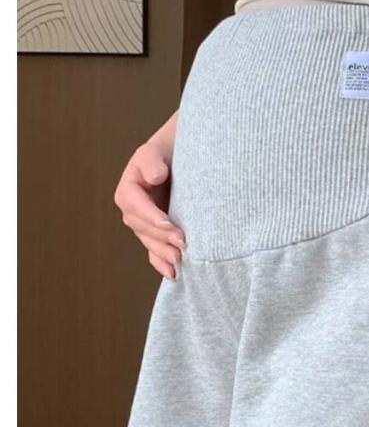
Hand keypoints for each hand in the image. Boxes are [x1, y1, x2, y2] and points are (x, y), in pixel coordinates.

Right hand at [113, 111, 185, 279]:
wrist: (176, 160)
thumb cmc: (165, 154)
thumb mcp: (155, 152)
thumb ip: (153, 162)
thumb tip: (155, 176)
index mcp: (128, 190)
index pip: (136, 205)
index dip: (151, 217)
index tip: (169, 224)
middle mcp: (132, 210)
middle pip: (143, 228)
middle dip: (162, 238)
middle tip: (182, 245)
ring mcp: (143, 224)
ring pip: (149, 242)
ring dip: (163, 254)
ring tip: (179, 262)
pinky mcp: (155, 234)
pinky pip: (154, 251)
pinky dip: (161, 264)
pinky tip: (172, 275)